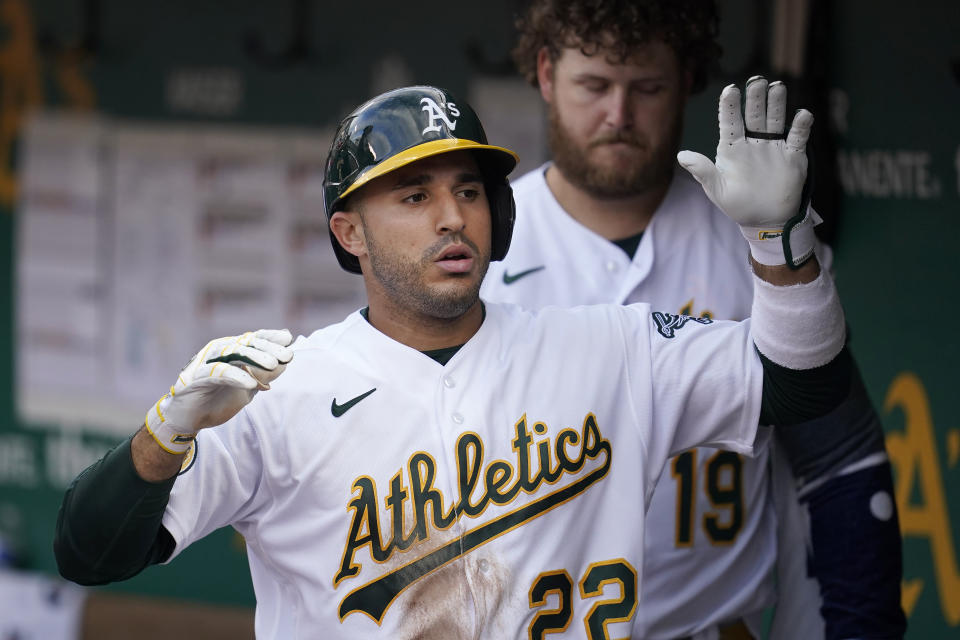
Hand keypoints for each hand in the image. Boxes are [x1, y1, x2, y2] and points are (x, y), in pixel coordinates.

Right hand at [144, 329, 293, 453]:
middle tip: (287, 355)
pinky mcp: (195, 377)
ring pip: (232, 352)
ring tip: (272, 364)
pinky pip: (217, 372)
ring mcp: (206, 361)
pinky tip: (251, 383)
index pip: (253, 339)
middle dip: (267, 348)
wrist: (190, 418)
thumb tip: (286, 362)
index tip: (288, 339)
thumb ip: (265, 375)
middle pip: (246, 344)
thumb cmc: (219, 399)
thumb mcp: (248, 389)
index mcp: (231, 351)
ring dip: (254, 357)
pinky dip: (235, 376)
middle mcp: (218, 351)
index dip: (270, 338)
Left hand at [677, 76, 818, 266]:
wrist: (766, 220)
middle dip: (755, 98)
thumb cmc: (738, 204)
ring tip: (776, 86)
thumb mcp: (717, 190)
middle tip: (757, 80)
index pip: (730, 122)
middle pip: (754, 115)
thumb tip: (680, 156)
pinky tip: (802, 115)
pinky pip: (798, 137)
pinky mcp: (792, 155)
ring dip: (776, 104)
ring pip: (775, 120)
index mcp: (732, 148)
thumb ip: (703, 171)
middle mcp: (753, 142)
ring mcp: (773, 146)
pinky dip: (801, 126)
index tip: (730, 90)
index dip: (730, 106)